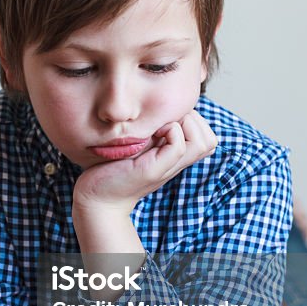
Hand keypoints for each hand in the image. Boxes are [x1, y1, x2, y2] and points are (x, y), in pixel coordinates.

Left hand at [73, 110, 217, 214]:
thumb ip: (151, 133)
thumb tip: (160, 107)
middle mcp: (175, 164)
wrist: (96, 198)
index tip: (168, 118)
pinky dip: (170, 131)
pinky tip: (152, 132)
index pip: (207, 138)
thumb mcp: (137, 146)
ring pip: (203, 142)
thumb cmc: (112, 169)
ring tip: (161, 126)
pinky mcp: (152, 170)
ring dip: (185, 124)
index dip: (195, 121)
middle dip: (193, 119)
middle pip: (210, 140)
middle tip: (166, 120)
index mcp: (174, 158)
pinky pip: (179, 145)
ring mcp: (166, 168)